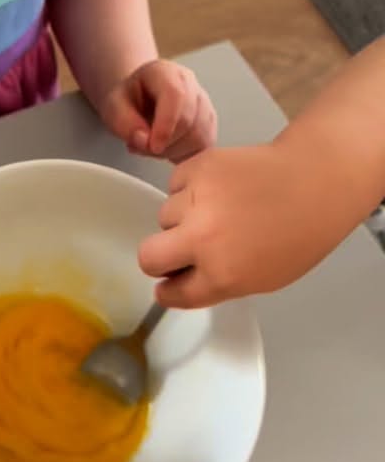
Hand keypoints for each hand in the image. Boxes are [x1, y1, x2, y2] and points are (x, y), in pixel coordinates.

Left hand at [100, 59, 216, 161]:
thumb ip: (123, 122)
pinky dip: (183, 155)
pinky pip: (203, 146)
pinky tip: (166, 147)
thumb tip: (144, 139)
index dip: (166, 124)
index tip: (153, 146)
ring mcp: (204, 103)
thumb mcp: (114, 107)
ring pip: (198, 136)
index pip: (175, 95)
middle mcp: (190, 84)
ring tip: (151, 145)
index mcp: (164, 72)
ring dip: (172, 151)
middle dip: (164, 143)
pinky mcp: (210, 124)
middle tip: (142, 146)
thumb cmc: (129, 101)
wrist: (140, 101)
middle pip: (188, 120)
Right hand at [138, 144, 356, 307]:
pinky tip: (214, 189)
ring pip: (163, 216)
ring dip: (180, 218)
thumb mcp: (264, 278)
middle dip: (159, 259)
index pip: (172, 294)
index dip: (170, 290)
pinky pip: (174, 184)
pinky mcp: (195, 167)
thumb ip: (220, 282)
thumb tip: (187, 277)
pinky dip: (187, 188)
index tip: (170, 285)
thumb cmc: (299, 234)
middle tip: (177, 251)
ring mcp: (195, 199)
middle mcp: (202, 239)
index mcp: (221, 275)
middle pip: (148, 257)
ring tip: (213, 209)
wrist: (313, 181)